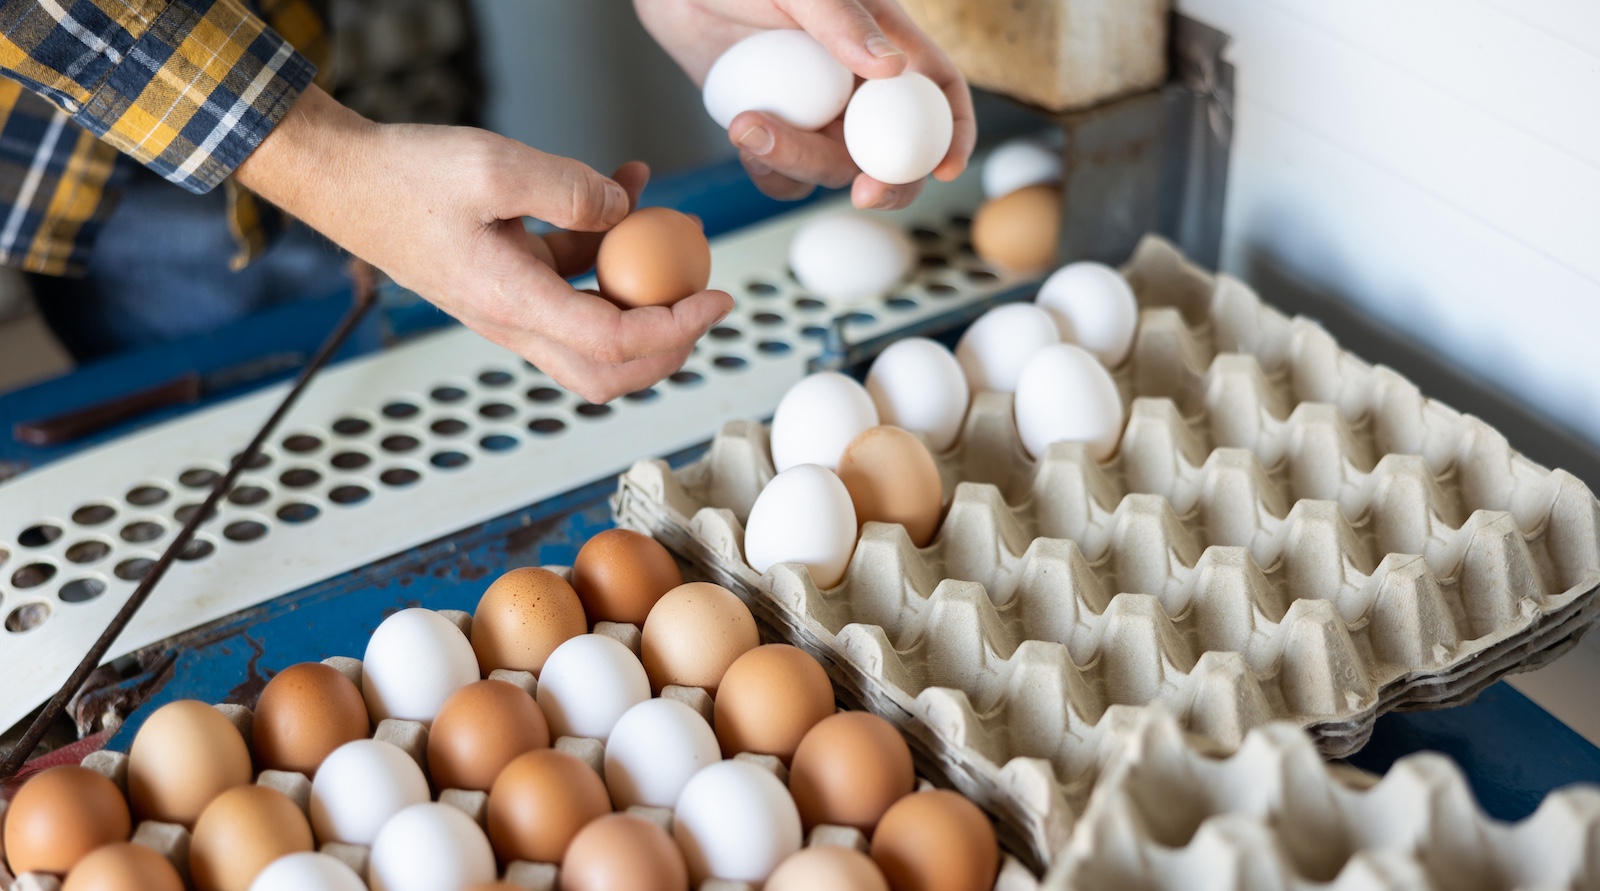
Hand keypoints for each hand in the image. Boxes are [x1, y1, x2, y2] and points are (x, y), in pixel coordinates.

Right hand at [236, 86, 733, 403]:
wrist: (343, 179)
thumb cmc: (405, 175)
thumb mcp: (495, 167)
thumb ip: (571, 190)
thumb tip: (626, 210)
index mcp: (511, 302)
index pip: (614, 341)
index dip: (676, 327)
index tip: (718, 297)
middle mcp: (512, 320)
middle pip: (608, 372)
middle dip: (668, 348)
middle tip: (703, 302)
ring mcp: (509, 307)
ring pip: (592, 334)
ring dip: (639, 293)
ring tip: (668, 227)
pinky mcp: (506, 283)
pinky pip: (570, 283)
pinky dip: (603, 249)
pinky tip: (621, 189)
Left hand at [636, 0, 975, 209]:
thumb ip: (841, 21)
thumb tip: (893, 67)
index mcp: (884, 42)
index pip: (940, 92)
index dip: (953, 131)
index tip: (946, 167)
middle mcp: (855, 85)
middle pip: (893, 152)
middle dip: (886, 182)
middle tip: (861, 194)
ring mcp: (816, 113)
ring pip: (831, 169)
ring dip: (797, 164)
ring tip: (747, 124)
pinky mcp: (774, 131)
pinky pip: (783, 176)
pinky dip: (767, 168)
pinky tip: (740, 126)